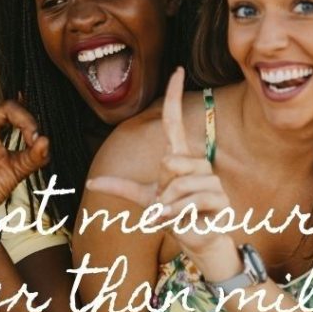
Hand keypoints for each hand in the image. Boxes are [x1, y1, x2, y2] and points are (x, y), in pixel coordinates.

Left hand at [85, 68, 231, 265]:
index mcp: (178, 157)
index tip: (177, 69)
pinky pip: (193, 200)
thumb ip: (120, 187)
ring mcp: (212, 179)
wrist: (197, 241)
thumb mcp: (143, 199)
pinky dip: (181, 214)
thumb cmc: (173, 215)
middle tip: (164, 207)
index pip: (174, 120)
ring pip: (181, 184)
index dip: (174, 95)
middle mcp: (197, 162)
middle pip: (171, 161)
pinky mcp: (221, 198)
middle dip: (162, 190)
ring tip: (174, 215)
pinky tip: (185, 222)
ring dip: (170, 206)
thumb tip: (91, 182)